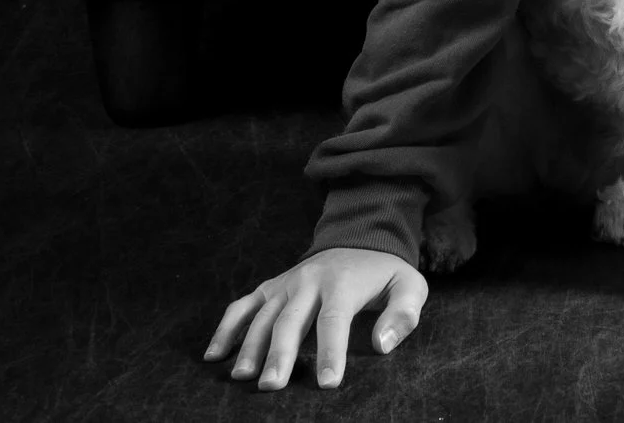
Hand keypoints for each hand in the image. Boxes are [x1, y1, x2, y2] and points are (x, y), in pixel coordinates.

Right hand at [204, 246, 429, 389]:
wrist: (359, 237)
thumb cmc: (384, 273)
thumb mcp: (409, 286)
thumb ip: (403, 313)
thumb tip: (383, 344)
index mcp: (343, 282)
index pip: (334, 320)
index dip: (329, 352)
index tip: (326, 382)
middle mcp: (308, 280)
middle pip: (290, 320)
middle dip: (280, 354)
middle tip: (271, 386)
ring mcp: (285, 283)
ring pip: (262, 316)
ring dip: (250, 346)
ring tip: (243, 376)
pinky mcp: (270, 286)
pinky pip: (243, 306)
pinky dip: (226, 328)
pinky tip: (214, 354)